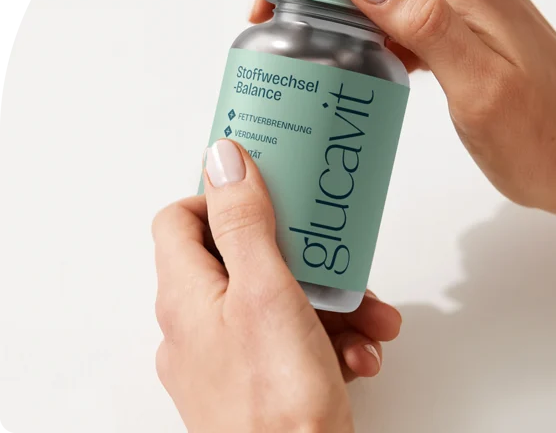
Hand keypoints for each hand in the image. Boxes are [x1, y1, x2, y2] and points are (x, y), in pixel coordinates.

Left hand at [152, 140, 400, 432]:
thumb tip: (221, 159)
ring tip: (368, 315)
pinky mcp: (257, 380)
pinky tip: (361, 353)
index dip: (220, 198)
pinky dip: (327, 338)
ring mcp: (226, 355)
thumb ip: (242, 221)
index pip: (181, 219)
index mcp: (186, 294)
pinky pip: (290, 340)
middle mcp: (198, 323)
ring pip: (276, 300)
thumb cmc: (275, 401)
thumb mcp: (265, 289)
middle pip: (242, 258)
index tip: (265, 191)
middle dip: (298, 255)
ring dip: (327, 300)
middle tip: (332, 255)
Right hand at [250, 0, 555, 221]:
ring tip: (306, 55)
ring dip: (327, 7)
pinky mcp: (452, 19)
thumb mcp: (482, 88)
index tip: (269, 4)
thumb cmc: (545, 137)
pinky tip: (349, 64)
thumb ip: (423, 22)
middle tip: (280, 38)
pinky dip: (357, 28)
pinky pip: (390, 8)